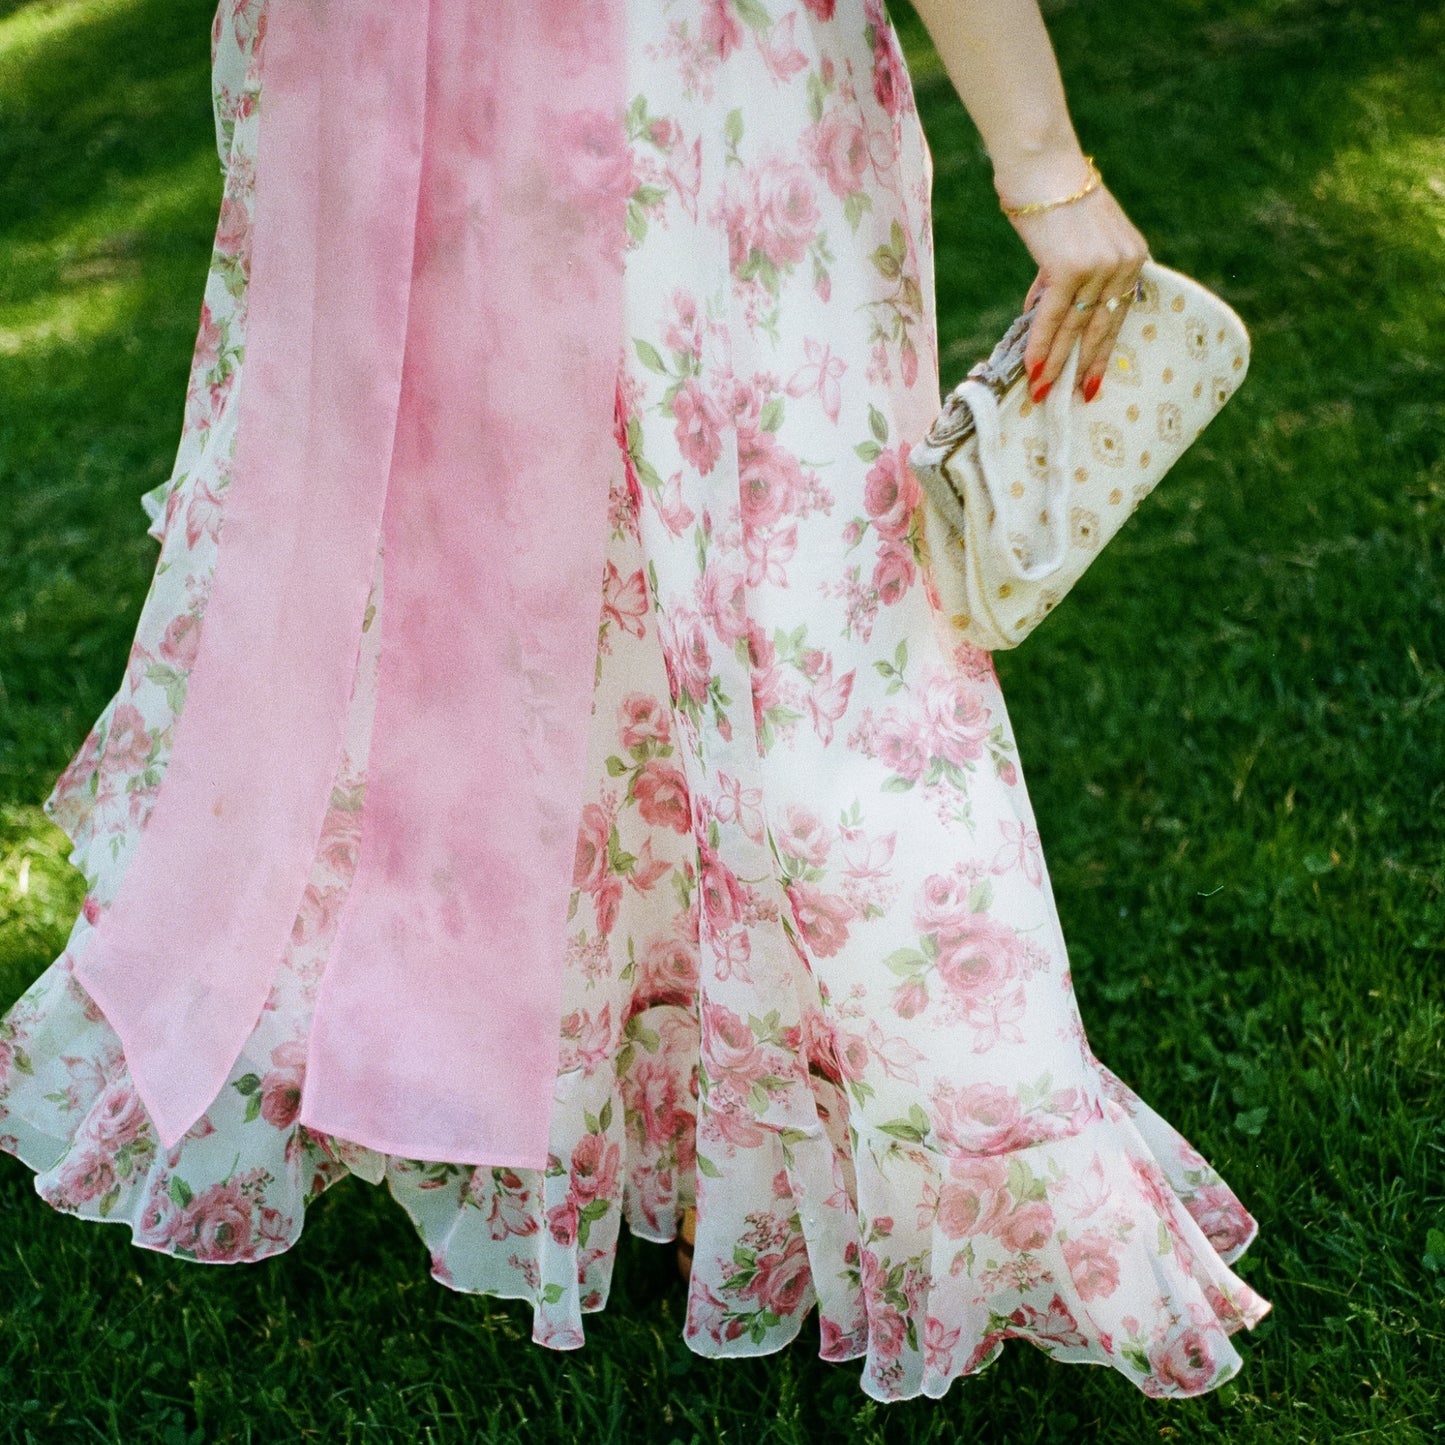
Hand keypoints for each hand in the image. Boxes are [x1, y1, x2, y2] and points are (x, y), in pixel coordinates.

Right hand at [1003, 165, 1149, 403]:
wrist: (1042, 161)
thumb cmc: (1052, 193)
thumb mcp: (1072, 238)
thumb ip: (1065, 275)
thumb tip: (1042, 311)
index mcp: (1132, 255)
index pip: (1117, 313)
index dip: (1102, 350)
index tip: (1092, 378)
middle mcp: (1123, 262)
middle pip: (1101, 327)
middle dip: (1084, 367)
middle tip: (1076, 399)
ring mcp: (1099, 265)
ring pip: (1074, 326)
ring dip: (1056, 363)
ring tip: (1043, 393)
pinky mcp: (1070, 266)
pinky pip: (1053, 316)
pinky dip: (1041, 345)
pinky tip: (1032, 369)